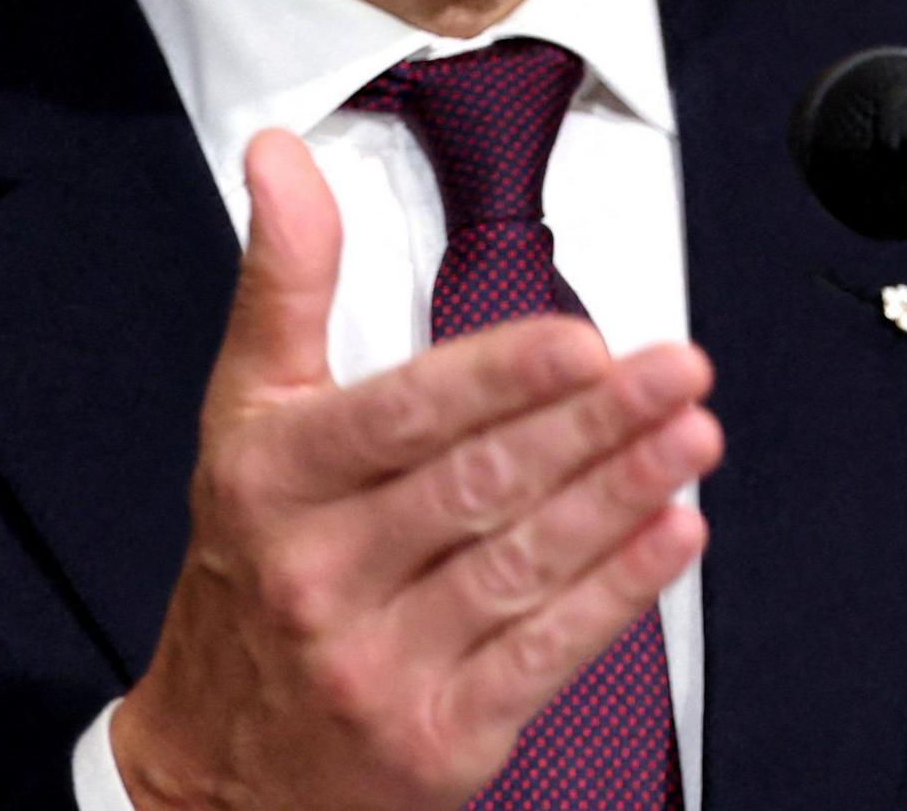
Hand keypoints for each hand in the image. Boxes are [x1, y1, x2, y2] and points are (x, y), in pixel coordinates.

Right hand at [108, 130, 718, 810]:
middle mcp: (321, 572)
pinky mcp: (435, 737)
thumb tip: (283, 157)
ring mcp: (378, 661)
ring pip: (520, 564)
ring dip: (620, 496)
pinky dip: (617, 592)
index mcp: (274, 479)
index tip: (581, 341)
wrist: (214, 770)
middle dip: (593, 423)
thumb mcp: (244, 416)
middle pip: (478, 485)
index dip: (497, 377)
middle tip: (676, 371)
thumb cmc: (248, 569)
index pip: (400, 417)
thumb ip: (283, 281)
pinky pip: (541, 653)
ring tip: (693, 438)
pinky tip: (671, 536)